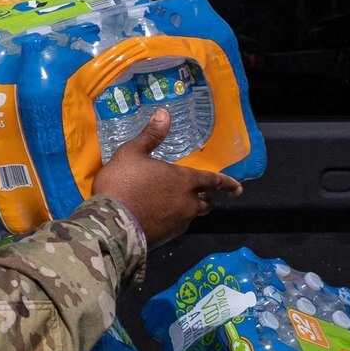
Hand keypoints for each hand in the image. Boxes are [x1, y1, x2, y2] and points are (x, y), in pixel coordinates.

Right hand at [93, 110, 242, 247]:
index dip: (227, 184)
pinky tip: (158, 217)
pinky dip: (172, 220)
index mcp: (184, 180)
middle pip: (205, 202)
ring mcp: (178, 223)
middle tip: (203, 197)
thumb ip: (151, 136)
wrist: (111, 224)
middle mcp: (188, 203)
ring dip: (189, 210)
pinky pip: (176, 227)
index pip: (213, 180)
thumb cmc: (123, 183)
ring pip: (191, 216)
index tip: (238, 189)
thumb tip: (164, 113)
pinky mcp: (166, 237)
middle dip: (206, 199)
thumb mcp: (132, 153)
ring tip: (176, 206)